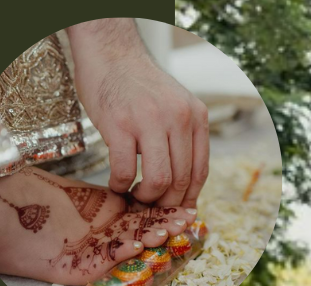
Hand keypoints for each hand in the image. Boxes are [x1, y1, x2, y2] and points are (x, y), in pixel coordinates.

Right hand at [68, 20, 210, 207]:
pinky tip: (115, 184)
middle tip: (152, 207)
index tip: (178, 209)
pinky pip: (125, 170)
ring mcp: (149, 121)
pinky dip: (120, 185)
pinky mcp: (119, 125)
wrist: (110, 51)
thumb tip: (185, 183)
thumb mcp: (175, 105)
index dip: (189, 197)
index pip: (200, 171)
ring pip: (159, 180)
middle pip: (181, 179)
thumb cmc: (139, 84)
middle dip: (167, 202)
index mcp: (196, 117)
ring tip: (135, 196)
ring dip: (146, 197)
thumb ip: (183, 136)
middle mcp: (178, 119)